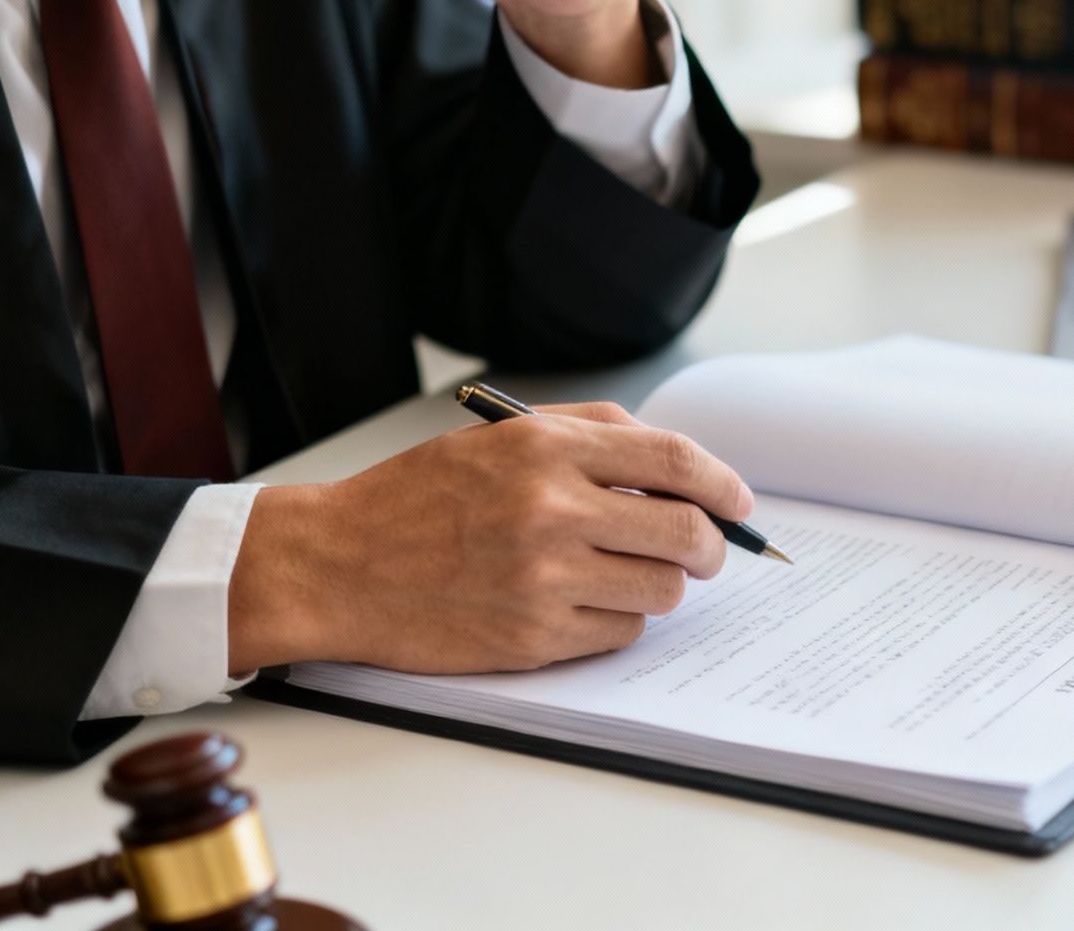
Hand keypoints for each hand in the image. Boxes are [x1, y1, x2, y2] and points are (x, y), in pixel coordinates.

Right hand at [225, 402, 753, 674]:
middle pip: (687, 532)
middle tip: (705, 552)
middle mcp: (550, 510)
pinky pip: (620, 634)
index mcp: (545, 449)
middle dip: (712, 546)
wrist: (334, 565)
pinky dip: (619, 622)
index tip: (739, 504)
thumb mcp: (497, 437)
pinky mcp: (532, 636)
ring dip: (663, 585)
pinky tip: (583, 604)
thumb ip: (588, 436)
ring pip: (663, 590)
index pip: (676, 460)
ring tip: (629, 575)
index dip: (724, 485)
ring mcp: (543, 578)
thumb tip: (677, 463)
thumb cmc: (417, 498)